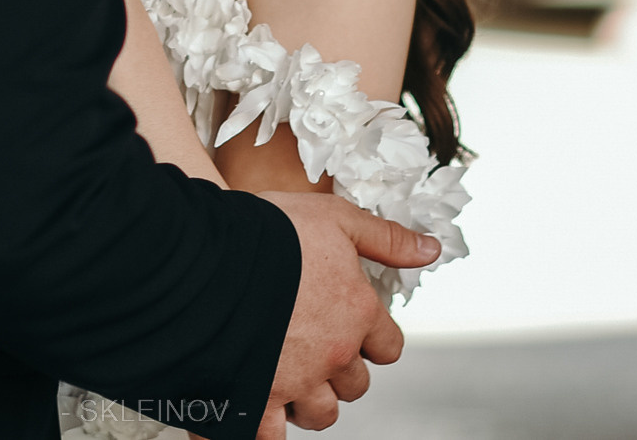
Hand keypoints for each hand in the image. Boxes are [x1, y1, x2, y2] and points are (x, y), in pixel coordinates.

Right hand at [257, 192, 437, 435]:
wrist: (208, 255)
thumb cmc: (269, 232)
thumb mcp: (336, 218)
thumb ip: (385, 238)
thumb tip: (429, 250)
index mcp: (358, 311)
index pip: (388, 347)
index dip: (372, 340)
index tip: (352, 330)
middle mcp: (334, 353)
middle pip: (354, 386)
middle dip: (338, 373)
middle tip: (312, 350)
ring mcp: (297, 380)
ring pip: (320, 413)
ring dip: (308, 402)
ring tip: (286, 379)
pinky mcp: (258, 398)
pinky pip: (270, 436)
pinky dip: (266, 429)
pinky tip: (257, 410)